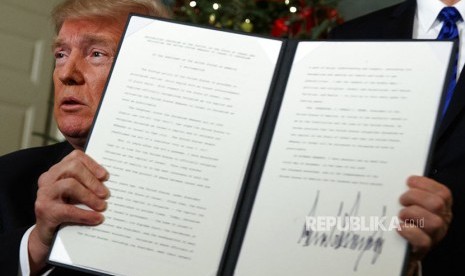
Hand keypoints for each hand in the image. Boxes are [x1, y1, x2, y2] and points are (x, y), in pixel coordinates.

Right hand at [28, 150, 108, 273]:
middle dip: (92, 180)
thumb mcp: (76, 195)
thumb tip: (111, 184)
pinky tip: (97, 218)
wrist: (47, 234)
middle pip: (72, 167)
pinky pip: (68, 209)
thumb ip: (87, 185)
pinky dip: (85, 214)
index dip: (92, 165)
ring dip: (90, 196)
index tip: (106, 176)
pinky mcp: (45, 210)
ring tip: (103, 206)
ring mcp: (44, 194)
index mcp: (57, 171)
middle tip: (106, 194)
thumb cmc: (65, 210)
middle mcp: (48, 179)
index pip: (75, 158)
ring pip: (70, 185)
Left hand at [397, 176, 451, 274]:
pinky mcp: (423, 249)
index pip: (442, 193)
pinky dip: (409, 231)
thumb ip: (409, 191)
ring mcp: (434, 235)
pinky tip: (399, 226)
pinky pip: (423, 241)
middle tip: (401, 200)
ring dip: (413, 214)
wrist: (399, 246)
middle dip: (416, 197)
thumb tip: (397, 177)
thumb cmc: (404, 218)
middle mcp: (442, 220)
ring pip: (434, 222)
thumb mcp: (410, 203)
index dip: (426, 184)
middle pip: (437, 204)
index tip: (409, 181)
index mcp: (441, 206)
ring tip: (400, 214)